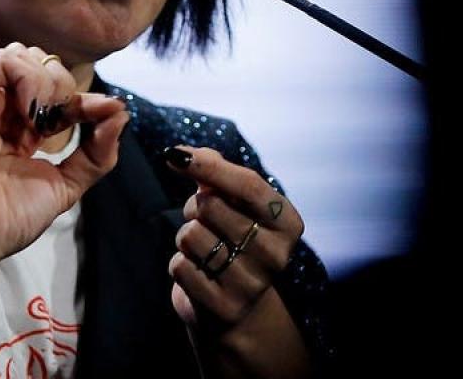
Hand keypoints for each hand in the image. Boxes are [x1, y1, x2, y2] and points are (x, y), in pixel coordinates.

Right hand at [0, 42, 129, 268]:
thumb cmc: (11, 218)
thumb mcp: (68, 184)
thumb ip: (97, 152)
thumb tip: (120, 112)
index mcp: (21, 128)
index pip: (58, 92)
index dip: (84, 98)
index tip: (105, 112)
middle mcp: (2, 111)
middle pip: (41, 63)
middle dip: (65, 85)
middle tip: (63, 122)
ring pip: (23, 54)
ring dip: (47, 81)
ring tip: (43, 120)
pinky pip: (6, 60)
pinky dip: (30, 78)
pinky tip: (32, 114)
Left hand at [165, 146, 304, 331]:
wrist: (235, 303)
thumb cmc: (231, 238)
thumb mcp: (233, 202)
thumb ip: (215, 172)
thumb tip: (181, 155)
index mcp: (287, 223)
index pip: (248, 184)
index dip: (209, 166)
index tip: (175, 155)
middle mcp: (276, 254)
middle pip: (211, 206)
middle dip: (195, 208)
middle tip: (206, 222)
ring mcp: (253, 284)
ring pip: (192, 235)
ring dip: (185, 237)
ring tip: (203, 249)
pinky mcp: (225, 307)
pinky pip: (180, 266)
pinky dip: (180, 264)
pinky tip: (199, 273)